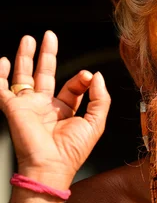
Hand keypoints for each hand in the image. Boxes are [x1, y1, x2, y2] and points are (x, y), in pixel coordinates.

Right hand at [0, 31, 110, 185]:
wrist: (50, 167)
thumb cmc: (72, 151)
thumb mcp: (96, 122)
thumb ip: (100, 98)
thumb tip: (97, 75)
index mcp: (64, 110)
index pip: (72, 86)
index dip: (80, 78)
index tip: (88, 76)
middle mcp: (45, 107)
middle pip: (45, 74)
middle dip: (46, 54)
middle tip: (49, 35)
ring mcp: (28, 106)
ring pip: (24, 76)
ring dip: (25, 57)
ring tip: (28, 39)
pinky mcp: (13, 109)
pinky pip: (3, 89)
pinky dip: (1, 76)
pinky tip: (3, 62)